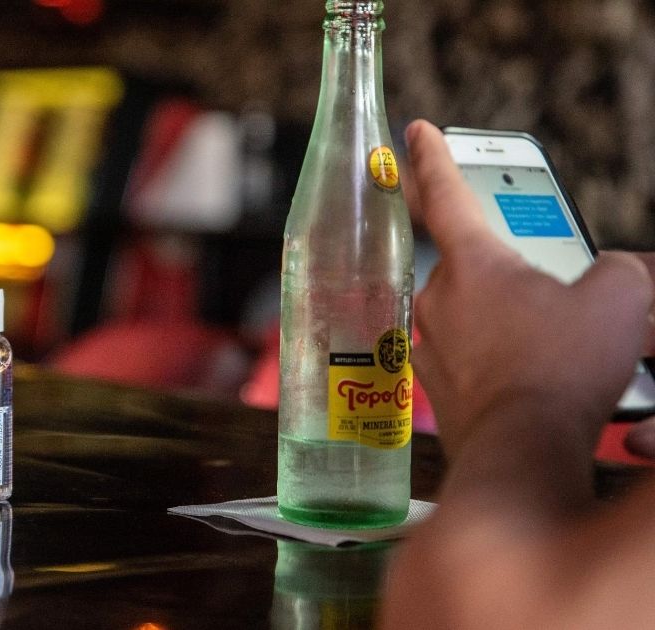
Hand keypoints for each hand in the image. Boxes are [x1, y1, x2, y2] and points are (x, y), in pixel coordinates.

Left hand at [403, 120, 652, 458]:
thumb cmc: (561, 369)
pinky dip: (490, 355)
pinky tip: (525, 372)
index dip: (431, 157)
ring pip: (463, 312)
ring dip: (496, 314)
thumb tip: (619, 271)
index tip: (414, 133)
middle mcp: (437, 297)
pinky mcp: (435, 385)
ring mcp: (429, 344)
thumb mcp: (616, 301)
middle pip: (464, 262)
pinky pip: (462, 354)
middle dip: (499, 266)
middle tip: (538, 284)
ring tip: (544, 337)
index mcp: (472, 261)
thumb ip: (618, 269)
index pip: (443, 193)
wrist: (522, 450)